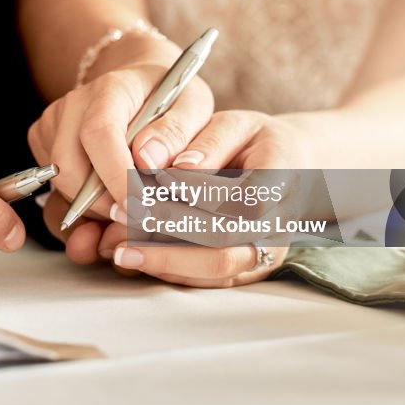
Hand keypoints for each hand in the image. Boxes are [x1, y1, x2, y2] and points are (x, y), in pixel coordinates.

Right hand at [28, 34, 213, 233]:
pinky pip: (55, 185)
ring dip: (95, 207)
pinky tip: (111, 190)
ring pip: (61, 184)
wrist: (142, 82)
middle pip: (70, 168)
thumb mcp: (194, 106)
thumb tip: (151, 161)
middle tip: (140, 215)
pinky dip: (84, 201)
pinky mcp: (43, 139)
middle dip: (104, 204)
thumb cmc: (170, 95)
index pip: (100, 134)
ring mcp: (54, 122)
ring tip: (129, 201)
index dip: (116, 177)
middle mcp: (75, 103)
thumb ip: (178, 133)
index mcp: (112, 88)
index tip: (140, 207)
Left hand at [86, 110, 309, 285]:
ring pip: (215, 268)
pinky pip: (207, 278)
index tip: (156, 178)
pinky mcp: (244, 269)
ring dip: (163, 259)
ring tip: (117, 246)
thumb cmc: (254, 142)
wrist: (286, 169)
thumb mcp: (235, 126)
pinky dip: (167, 268)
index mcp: (283, 179)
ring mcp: (264, 253)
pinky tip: (132, 255)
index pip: (243, 199)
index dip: (197, 191)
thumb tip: (177, 166)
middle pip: (225, 245)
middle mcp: (279, 225)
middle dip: (168, 231)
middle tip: (123, 213)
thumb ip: (209, 143)